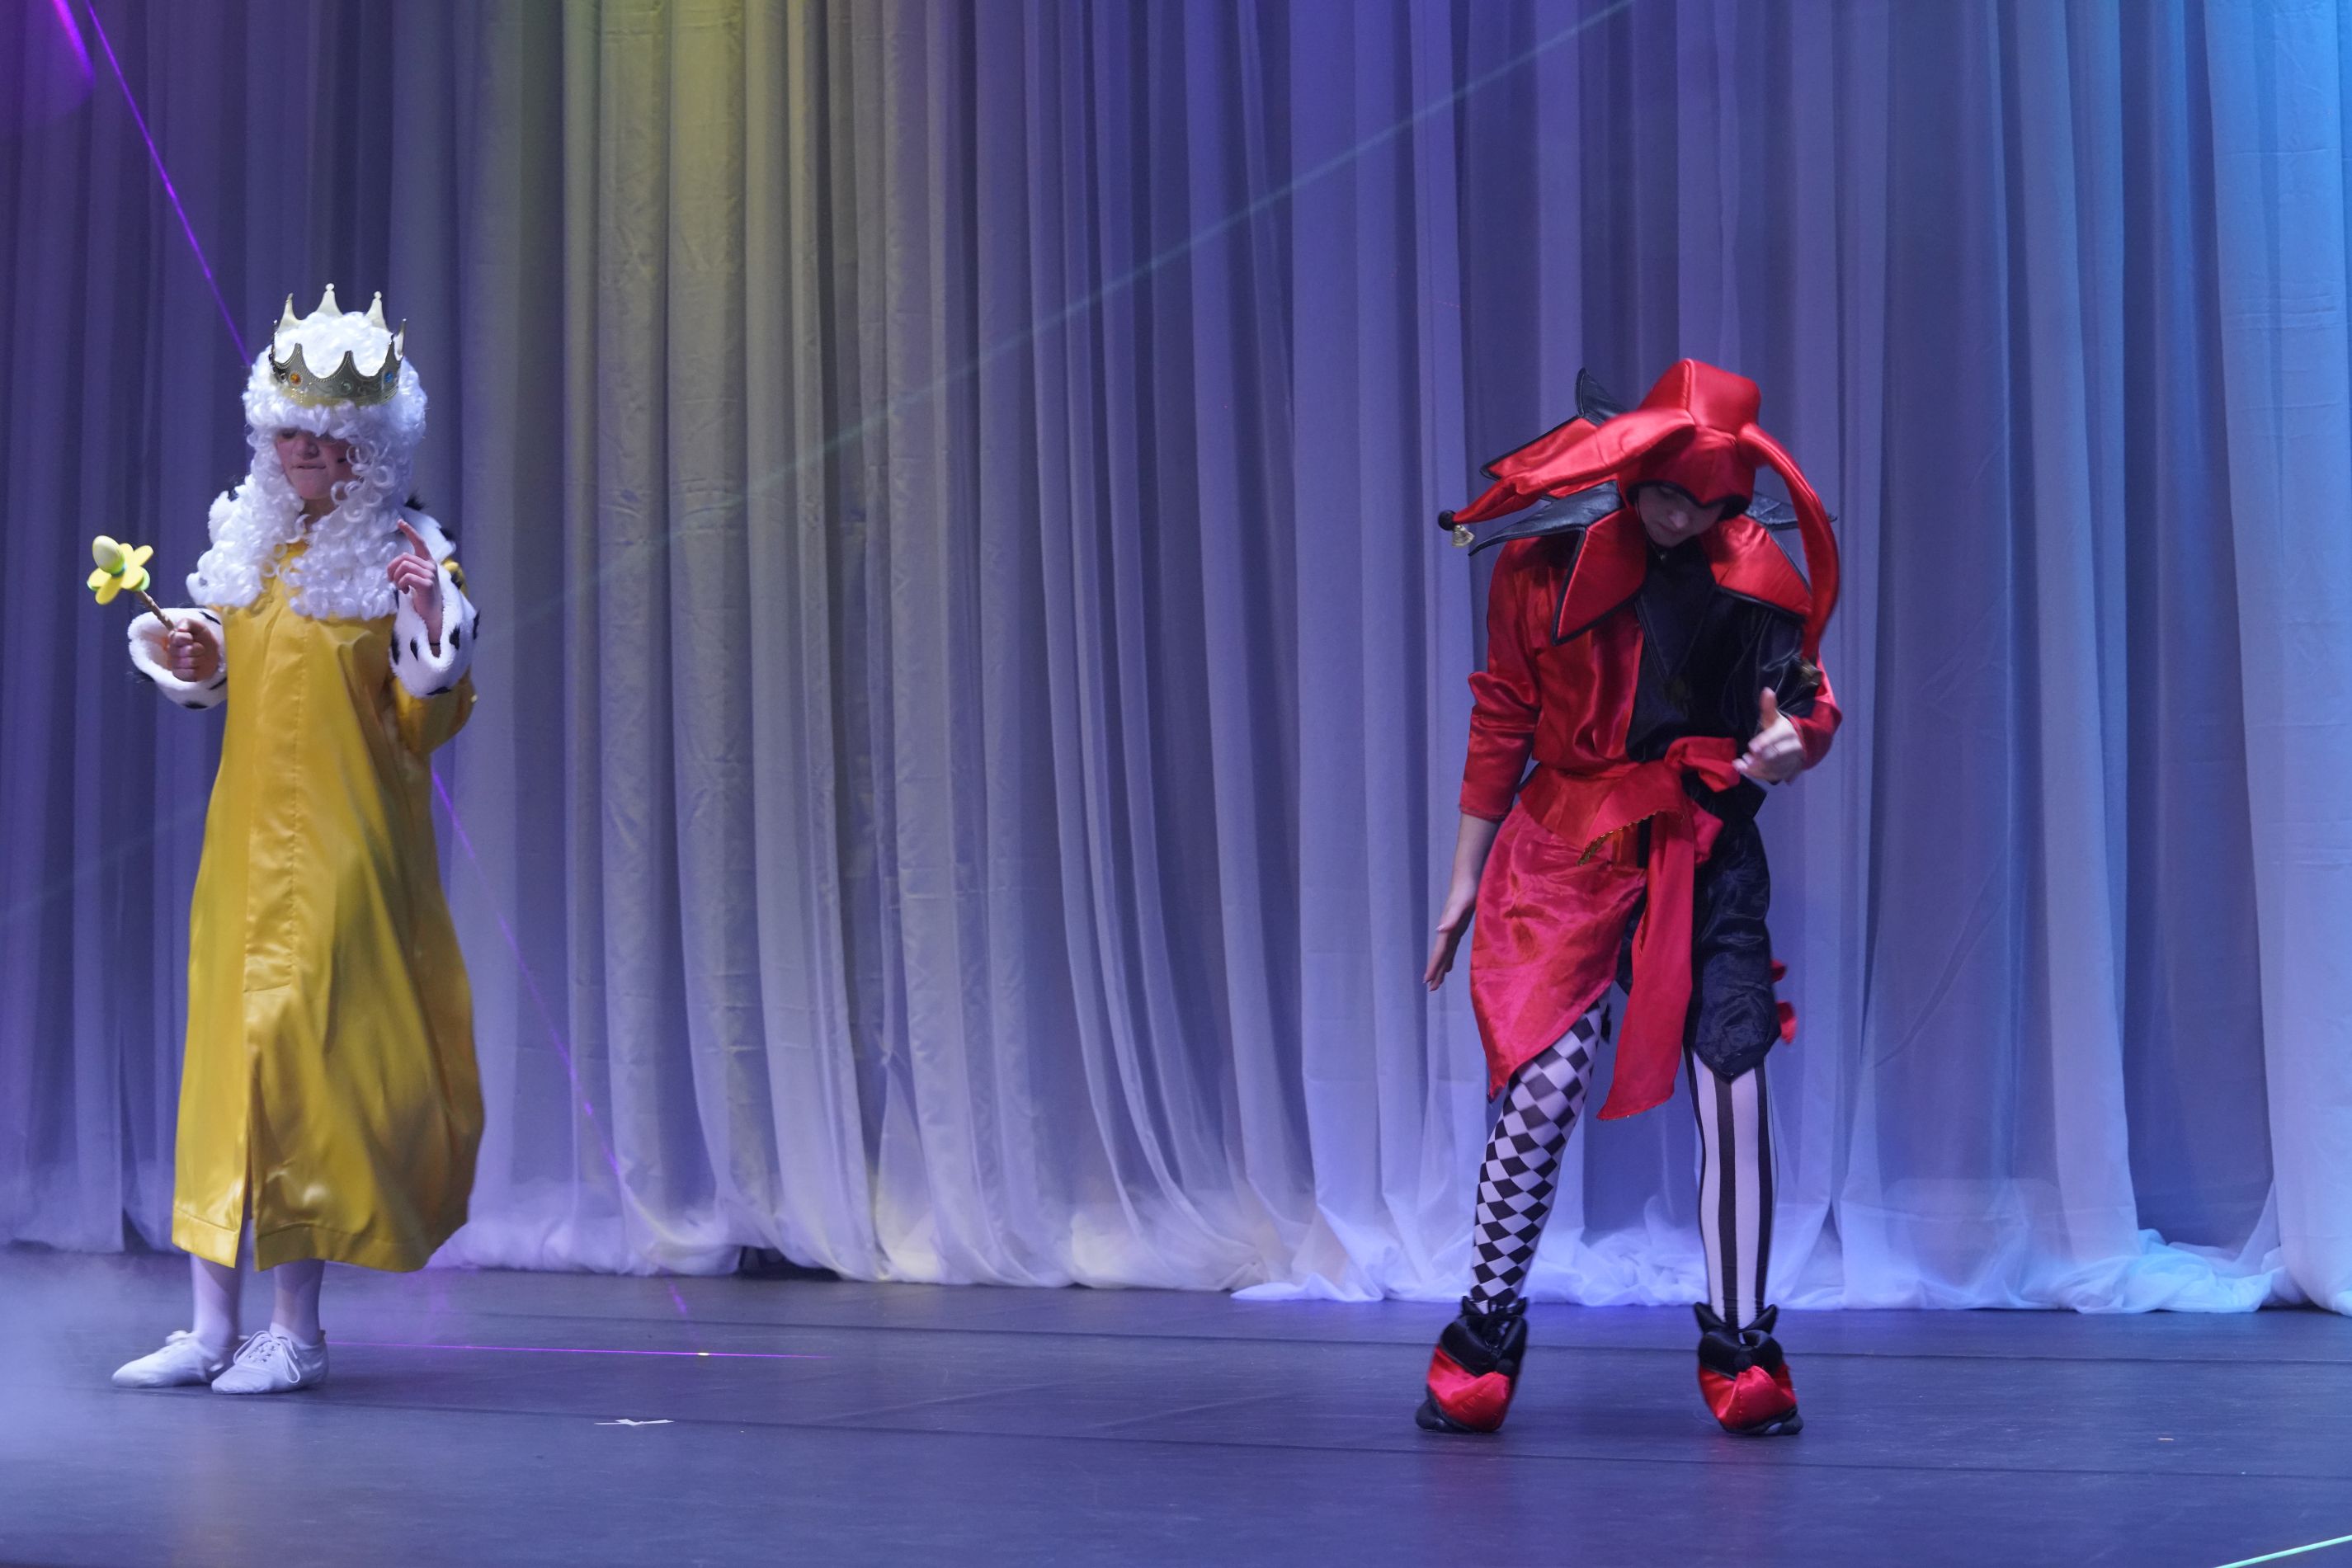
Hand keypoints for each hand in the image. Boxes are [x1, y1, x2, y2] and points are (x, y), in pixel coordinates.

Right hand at [167, 619, 219, 683]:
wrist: (214, 654)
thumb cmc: (203, 638)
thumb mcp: (198, 626)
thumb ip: (187, 623)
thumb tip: (180, 629)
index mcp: (174, 638)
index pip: (176, 638)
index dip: (186, 638)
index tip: (192, 638)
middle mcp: (171, 651)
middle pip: (183, 651)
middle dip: (197, 649)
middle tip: (201, 648)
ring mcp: (174, 664)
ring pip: (187, 663)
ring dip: (199, 659)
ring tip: (201, 657)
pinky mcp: (179, 675)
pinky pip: (187, 674)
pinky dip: (196, 671)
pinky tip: (198, 667)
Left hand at [389, 521, 444, 647]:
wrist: (432, 615)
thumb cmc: (423, 597)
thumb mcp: (415, 579)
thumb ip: (410, 568)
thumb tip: (395, 566)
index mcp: (428, 563)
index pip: (419, 543)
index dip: (410, 532)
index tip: (400, 522)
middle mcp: (430, 566)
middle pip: (404, 557)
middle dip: (391, 567)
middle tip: (389, 579)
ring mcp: (430, 575)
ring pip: (404, 566)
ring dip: (396, 577)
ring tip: (398, 587)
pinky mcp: (427, 584)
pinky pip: (406, 577)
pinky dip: (400, 585)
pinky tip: (404, 592)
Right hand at [1424, 879, 1478, 990]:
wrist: (1467, 879)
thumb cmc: (1466, 891)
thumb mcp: (1461, 905)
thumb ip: (1450, 918)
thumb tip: (1439, 930)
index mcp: (1447, 929)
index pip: (1439, 952)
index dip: (1433, 966)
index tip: (1427, 981)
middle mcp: (1447, 931)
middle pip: (1440, 956)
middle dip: (1436, 972)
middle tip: (1432, 989)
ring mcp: (1452, 930)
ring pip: (1445, 953)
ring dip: (1441, 967)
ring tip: (1438, 981)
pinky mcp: (1458, 927)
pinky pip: (1452, 947)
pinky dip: (1449, 958)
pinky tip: (1449, 965)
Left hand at [1736, 689, 1804, 784]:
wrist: (1798, 744)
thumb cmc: (1780, 730)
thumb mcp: (1774, 718)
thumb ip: (1768, 706)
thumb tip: (1766, 690)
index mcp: (1788, 733)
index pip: (1777, 737)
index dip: (1765, 742)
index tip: (1752, 746)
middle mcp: (1793, 748)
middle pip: (1776, 755)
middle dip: (1759, 758)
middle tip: (1744, 758)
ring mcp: (1791, 761)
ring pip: (1775, 767)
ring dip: (1756, 768)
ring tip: (1741, 764)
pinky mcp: (1787, 772)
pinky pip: (1774, 776)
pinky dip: (1759, 775)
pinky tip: (1746, 771)